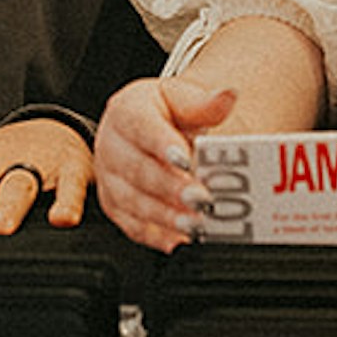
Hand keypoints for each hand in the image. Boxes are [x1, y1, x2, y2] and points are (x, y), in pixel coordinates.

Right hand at [90, 72, 233, 253]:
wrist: (153, 129)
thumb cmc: (166, 115)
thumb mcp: (183, 99)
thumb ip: (204, 103)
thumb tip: (226, 97)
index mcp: (126, 110)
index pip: (141, 126)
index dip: (163, 144)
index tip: (186, 159)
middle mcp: (112, 144)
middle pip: (138, 168)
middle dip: (171, 188)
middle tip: (201, 199)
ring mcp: (110, 178)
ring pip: (133, 201)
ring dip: (165, 216)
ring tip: (195, 224)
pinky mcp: (115, 205)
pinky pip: (131, 224)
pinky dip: (156, 235)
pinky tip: (178, 240)